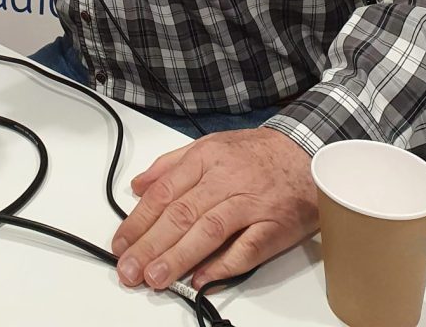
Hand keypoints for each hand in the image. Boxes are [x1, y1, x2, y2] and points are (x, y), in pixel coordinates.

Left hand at [111, 127, 317, 290]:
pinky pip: (247, 249)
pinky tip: (202, 280)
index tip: (121, 243)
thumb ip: (171, 165)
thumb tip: (139, 186)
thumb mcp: (209, 145)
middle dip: (151, 244)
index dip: (139, 221)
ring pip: (209, 230)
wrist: (304, 152)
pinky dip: (224, 265)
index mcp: (205, 159)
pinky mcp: (274, 225)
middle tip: (130, 269)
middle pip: (181, 214)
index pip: (164, 193)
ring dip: (179, 257)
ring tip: (156, 277)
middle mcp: (225, 180)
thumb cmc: (255, 153)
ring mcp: (250, 203)